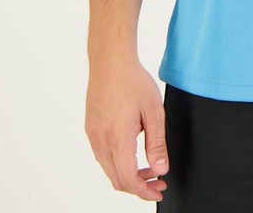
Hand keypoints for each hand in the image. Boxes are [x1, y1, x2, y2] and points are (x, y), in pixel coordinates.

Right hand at [85, 57, 169, 201]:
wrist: (110, 61)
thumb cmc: (133, 81)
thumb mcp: (154, 111)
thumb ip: (157, 143)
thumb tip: (160, 169)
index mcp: (117, 139)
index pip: (128, 180)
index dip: (144, 191)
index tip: (158, 191)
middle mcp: (101, 141)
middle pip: (117, 179)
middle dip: (139, 186)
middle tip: (158, 182)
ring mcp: (93, 136)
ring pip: (109, 169)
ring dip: (129, 174)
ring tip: (150, 167)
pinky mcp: (91, 129)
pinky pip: (103, 156)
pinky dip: (119, 162)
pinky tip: (133, 152)